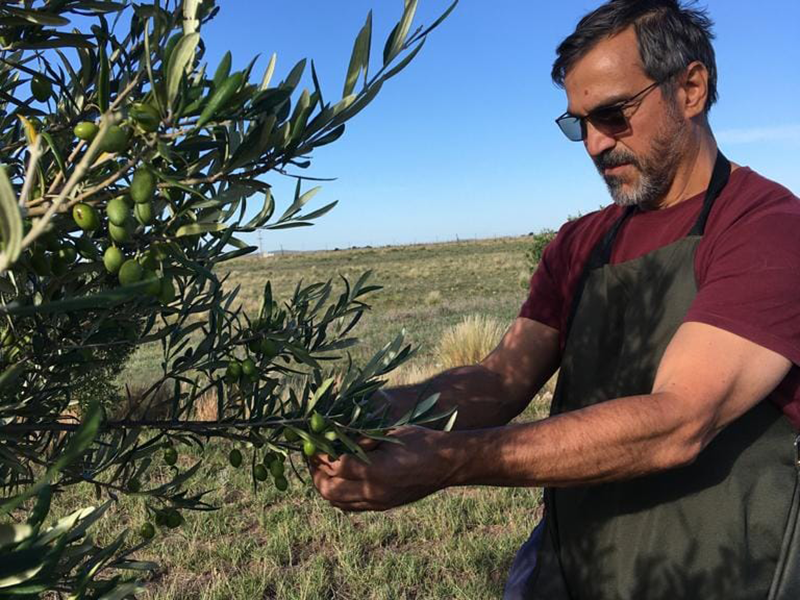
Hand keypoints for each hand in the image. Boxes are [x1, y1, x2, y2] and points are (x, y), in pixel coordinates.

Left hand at [309, 426, 457, 511]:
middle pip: (329, 489)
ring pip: (337, 501)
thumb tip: (334, 435)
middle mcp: (374, 491)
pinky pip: (350, 506)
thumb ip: (362, 438)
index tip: (314, 440)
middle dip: (316, 472)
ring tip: (322, 467)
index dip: (321, 452)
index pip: (335, 464)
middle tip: (313, 456)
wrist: (448, 463)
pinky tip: (339, 478)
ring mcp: (378, 502)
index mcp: (376, 470)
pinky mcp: (382, 506)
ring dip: (325, 485)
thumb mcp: (389, 433)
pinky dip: (338, 494)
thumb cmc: (421, 440)